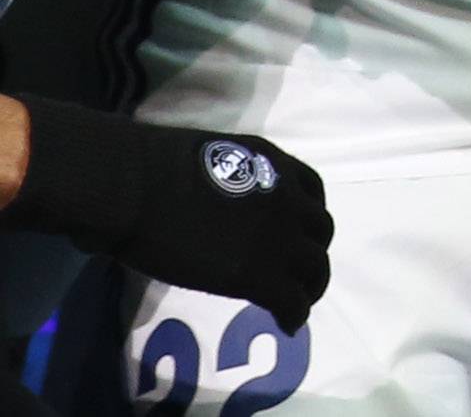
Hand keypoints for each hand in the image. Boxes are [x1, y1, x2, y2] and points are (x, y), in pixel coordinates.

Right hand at [1, 91, 332, 332]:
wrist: (137, 187)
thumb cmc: (154, 167)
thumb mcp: (214, 157)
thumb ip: (233, 180)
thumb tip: (220, 204)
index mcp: (272, 162)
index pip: (313, 191)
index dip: (309, 217)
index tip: (297, 235)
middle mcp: (286, 195)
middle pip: (321, 231)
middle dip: (312, 253)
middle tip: (296, 274)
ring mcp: (276, 235)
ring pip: (315, 269)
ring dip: (310, 288)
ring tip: (296, 305)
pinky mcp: (258, 274)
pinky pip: (292, 301)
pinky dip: (294, 316)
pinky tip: (286, 325)